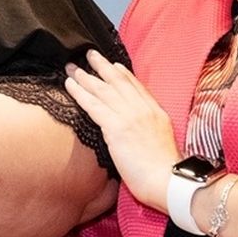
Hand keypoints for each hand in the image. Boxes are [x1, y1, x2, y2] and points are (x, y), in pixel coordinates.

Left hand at [63, 49, 179, 211]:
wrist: (167, 181)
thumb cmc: (164, 172)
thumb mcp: (162, 141)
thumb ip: (148, 129)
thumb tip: (134, 129)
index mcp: (156, 112)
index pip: (137, 86)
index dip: (123, 74)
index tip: (113, 64)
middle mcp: (143, 110)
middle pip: (119, 82)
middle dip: (102, 66)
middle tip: (89, 55)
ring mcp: (129, 116)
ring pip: (103, 90)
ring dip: (85, 76)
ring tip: (72, 67)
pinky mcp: (116, 128)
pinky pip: (94, 105)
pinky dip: (80, 93)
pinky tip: (70, 85)